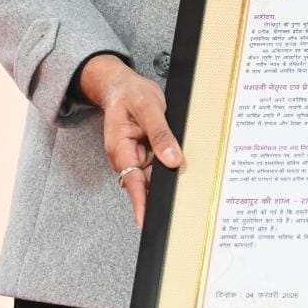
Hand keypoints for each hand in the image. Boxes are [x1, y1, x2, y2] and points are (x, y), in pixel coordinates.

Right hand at [79, 55, 182, 227]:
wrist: (122, 85)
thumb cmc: (130, 94)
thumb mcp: (148, 107)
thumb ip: (160, 133)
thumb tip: (173, 160)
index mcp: (120, 148)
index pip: (131, 182)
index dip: (141, 204)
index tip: (147, 222)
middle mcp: (126, 156)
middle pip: (144, 182)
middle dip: (160, 194)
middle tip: (180, 204)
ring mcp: (136, 155)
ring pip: (154, 174)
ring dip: (167, 178)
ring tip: (187, 184)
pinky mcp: (145, 151)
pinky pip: (158, 164)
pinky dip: (168, 165)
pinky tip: (180, 165)